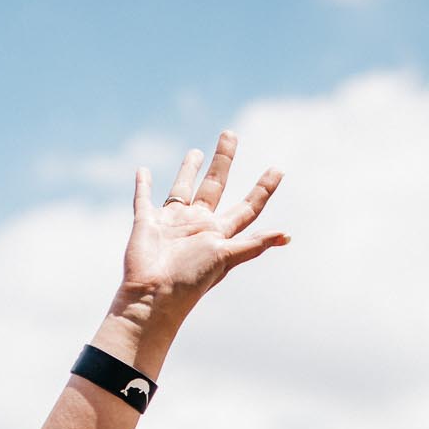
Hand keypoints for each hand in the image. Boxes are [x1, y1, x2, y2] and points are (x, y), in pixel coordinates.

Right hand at [106, 131, 288, 346]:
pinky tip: (141, 171)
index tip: (278, 170)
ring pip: (182, 188)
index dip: (263, 189)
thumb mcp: (226, 258)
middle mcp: (197, 224)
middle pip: (215, 186)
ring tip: (195, 151)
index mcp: (219, 233)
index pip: (247, 207)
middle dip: (223, 160)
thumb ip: (253, 245)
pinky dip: (142, 185)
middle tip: (230, 134)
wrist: (153, 294)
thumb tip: (286, 235)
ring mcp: (172, 222)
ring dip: (187, 170)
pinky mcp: (146, 222)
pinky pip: (143, 199)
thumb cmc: (191, 279)